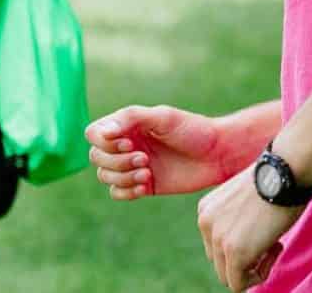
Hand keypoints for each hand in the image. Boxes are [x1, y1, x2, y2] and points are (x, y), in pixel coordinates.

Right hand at [86, 105, 225, 199]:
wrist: (217, 155)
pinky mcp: (143, 185)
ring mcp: (133, 166)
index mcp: (127, 125)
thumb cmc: (192, 130)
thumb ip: (130, 119)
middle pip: (97, 157)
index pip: (94, 134)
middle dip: (116, 162)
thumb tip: (101, 132)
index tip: (129, 143)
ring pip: (105, 176)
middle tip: (145, 159)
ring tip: (147, 173)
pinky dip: (126, 191)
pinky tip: (146, 185)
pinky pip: (118, 193)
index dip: (104, 143)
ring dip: (123, 176)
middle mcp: (126, 144)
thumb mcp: (162, 117)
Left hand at [197, 166, 301, 290]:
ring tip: (274, 244)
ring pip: (228, 276)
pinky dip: (259, 276)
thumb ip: (237, 220)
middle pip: (219, 262)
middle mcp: (205, 223)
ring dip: (253, 268)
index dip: (242, 246)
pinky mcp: (235, 252)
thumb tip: (248, 240)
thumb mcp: (246, 200)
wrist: (286, 170)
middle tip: (271, 241)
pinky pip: (239, 284)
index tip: (263, 232)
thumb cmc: (276, 180)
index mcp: (206, 209)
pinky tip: (275, 249)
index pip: (216, 245)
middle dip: (246, 259)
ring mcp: (218, 238)